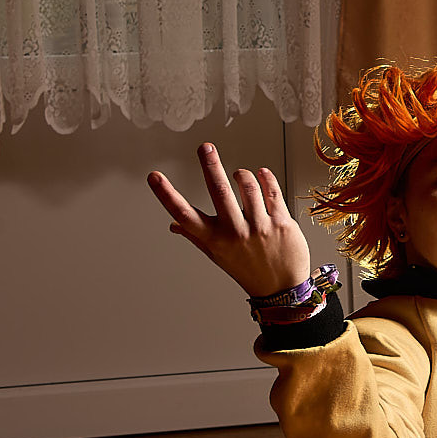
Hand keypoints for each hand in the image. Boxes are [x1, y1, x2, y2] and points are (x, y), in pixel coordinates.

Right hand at [148, 143, 312, 297]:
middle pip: (220, 192)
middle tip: (205, 147)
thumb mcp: (217, 255)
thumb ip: (196, 236)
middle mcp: (235, 232)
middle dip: (210, 166)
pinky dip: (266, 178)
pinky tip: (262, 173)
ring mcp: (260, 227)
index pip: (183, 214)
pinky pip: (273, 193)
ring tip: (238, 174)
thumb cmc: (246, 269)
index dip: (167, 195)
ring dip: (243, 175)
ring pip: (249, 188)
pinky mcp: (282, 223)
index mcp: (214, 239)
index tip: (154, 177)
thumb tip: (174, 225)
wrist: (281, 290)